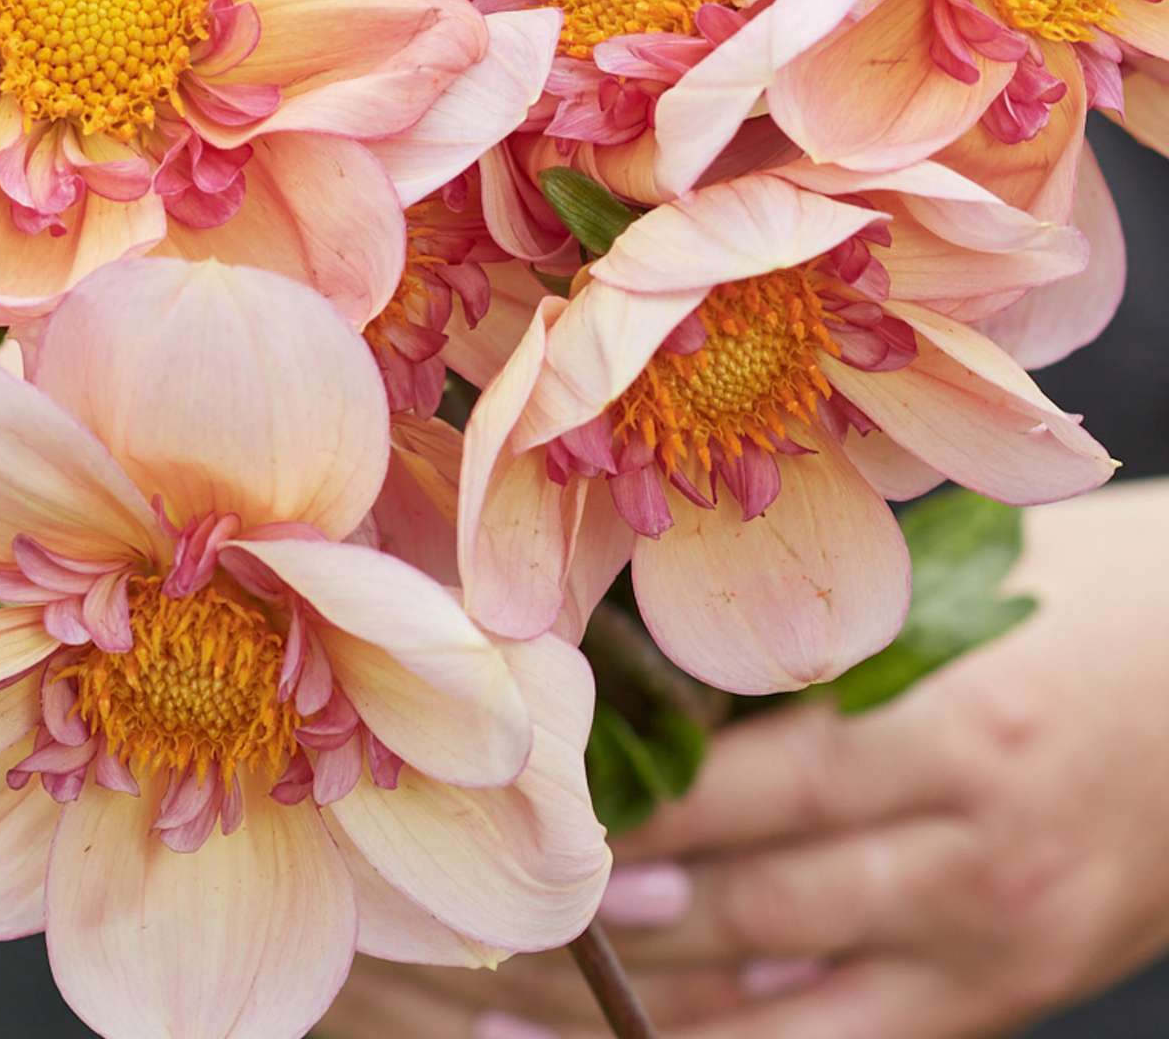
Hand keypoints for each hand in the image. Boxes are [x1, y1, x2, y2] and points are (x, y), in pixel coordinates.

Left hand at [317, 480, 1168, 1037]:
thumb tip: (653, 643)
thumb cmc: (1101, 603)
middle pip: (759, 920)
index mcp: (957, 742)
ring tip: (525, 1018)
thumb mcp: (973, 590)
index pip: (757, 802)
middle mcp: (973, 864)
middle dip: (616, 939)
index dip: (636, 830)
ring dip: (657, 1026)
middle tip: (486, 935)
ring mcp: (999, 952)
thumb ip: (828, 634)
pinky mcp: (1015, 998)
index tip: (530, 835)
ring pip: (797, 1019)